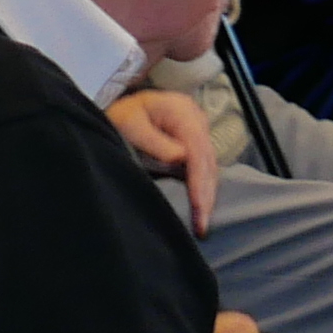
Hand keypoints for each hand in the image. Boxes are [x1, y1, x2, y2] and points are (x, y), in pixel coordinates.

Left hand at [108, 89, 223, 236]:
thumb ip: (154, 141)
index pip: (197, 150)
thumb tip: (181, 159)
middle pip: (208, 160)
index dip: (199, 180)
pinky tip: (201, 206)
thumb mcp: (130, 124)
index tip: (198, 207)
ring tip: (202, 223)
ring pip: (210, 165)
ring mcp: (198, 129)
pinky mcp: (195, 140)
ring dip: (207, 194)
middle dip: (206, 194)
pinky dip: (203, 186)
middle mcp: (196, 119)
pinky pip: (204, 166)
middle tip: (202, 226)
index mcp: (182, 112)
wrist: (123, 106)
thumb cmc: (123, 114)